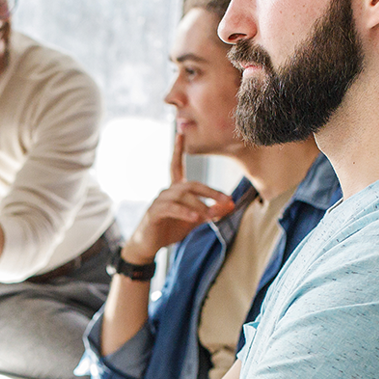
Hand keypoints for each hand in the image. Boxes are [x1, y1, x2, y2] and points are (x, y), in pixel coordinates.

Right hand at [123, 135, 234, 262]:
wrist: (148, 245)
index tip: (180, 133)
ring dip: (200, 204)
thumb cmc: (170, 229)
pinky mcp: (154, 213)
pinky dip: (185, 212)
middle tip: (226, 200)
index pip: (176, 166)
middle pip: (190, 185)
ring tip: (211, 214)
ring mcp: (159, 201)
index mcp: (175, 190)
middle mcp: (166, 192)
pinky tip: (196, 218)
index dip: (178, 149)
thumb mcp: (194, 219)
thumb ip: (210, 212)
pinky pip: (172, 208)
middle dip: (210, 191)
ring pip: (183, 196)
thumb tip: (229, 205)